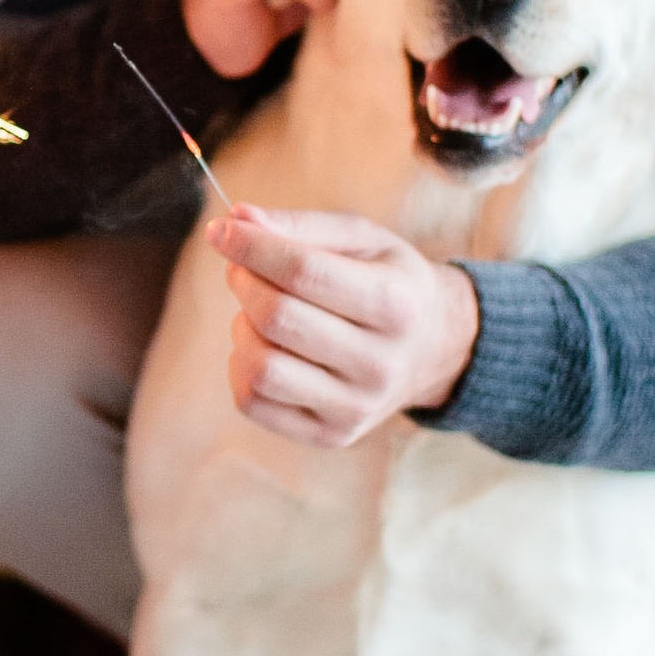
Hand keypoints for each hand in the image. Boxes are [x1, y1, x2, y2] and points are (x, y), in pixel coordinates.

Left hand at [211, 203, 479, 447]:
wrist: (433, 348)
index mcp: (396, 304)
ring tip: (259, 312)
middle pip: (277, 317)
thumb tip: (234, 221)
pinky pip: (252, 401)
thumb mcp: (362, 240)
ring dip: (242, 328)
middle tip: (243, 269)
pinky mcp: (330, 434)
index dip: (252, 247)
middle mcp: (381, 363)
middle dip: (245, 282)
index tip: (220, 231)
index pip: (303, 272)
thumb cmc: (387, 282)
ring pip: (260, 367)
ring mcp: (357, 407)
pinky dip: (241, 366)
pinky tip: (262, 347)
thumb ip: (301, 227)